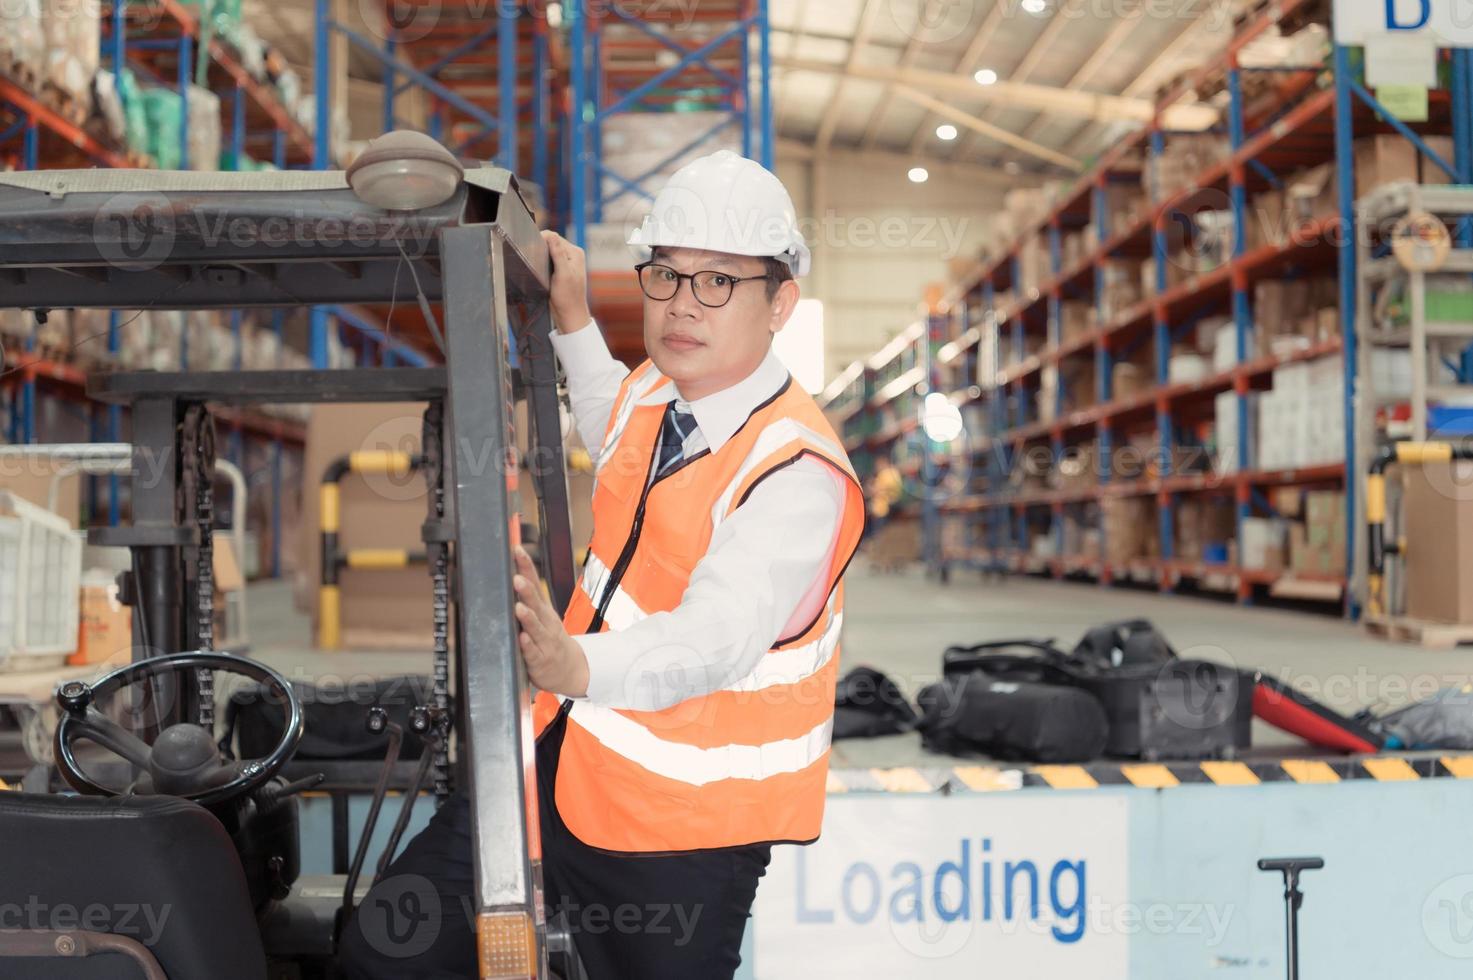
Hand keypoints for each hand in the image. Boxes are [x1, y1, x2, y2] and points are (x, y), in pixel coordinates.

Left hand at [512, 545, 589, 696]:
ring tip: (519, 607)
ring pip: (536, 628)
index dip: (526, 567)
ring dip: (528, 617)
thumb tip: (509, 572)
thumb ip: (527, 597)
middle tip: (516, 578)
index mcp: (543, 608)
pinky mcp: (540, 661)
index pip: (535, 583)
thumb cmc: (549, 638)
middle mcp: (546, 622)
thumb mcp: (541, 616)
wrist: (570, 670)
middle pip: (536, 603)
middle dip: (527, 590)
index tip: (517, 550)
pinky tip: (522, 638)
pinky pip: (533, 653)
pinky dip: (528, 646)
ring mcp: (545, 641)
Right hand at [540, 230, 591, 333]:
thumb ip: (557, 254)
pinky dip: (543, 262)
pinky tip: (541, 270)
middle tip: (535, 261)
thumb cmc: (568, 297)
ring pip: (549, 251)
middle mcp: (573, 255)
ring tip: (539, 267)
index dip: (542, 240)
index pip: (555, 237)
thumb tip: (551, 235)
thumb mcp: (562, 274)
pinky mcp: (561, 269)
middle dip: (542, 248)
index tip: (532, 250)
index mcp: (576, 253)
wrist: (569, 315)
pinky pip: (549, 260)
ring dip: (541, 256)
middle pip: (551, 243)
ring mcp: (567, 262)